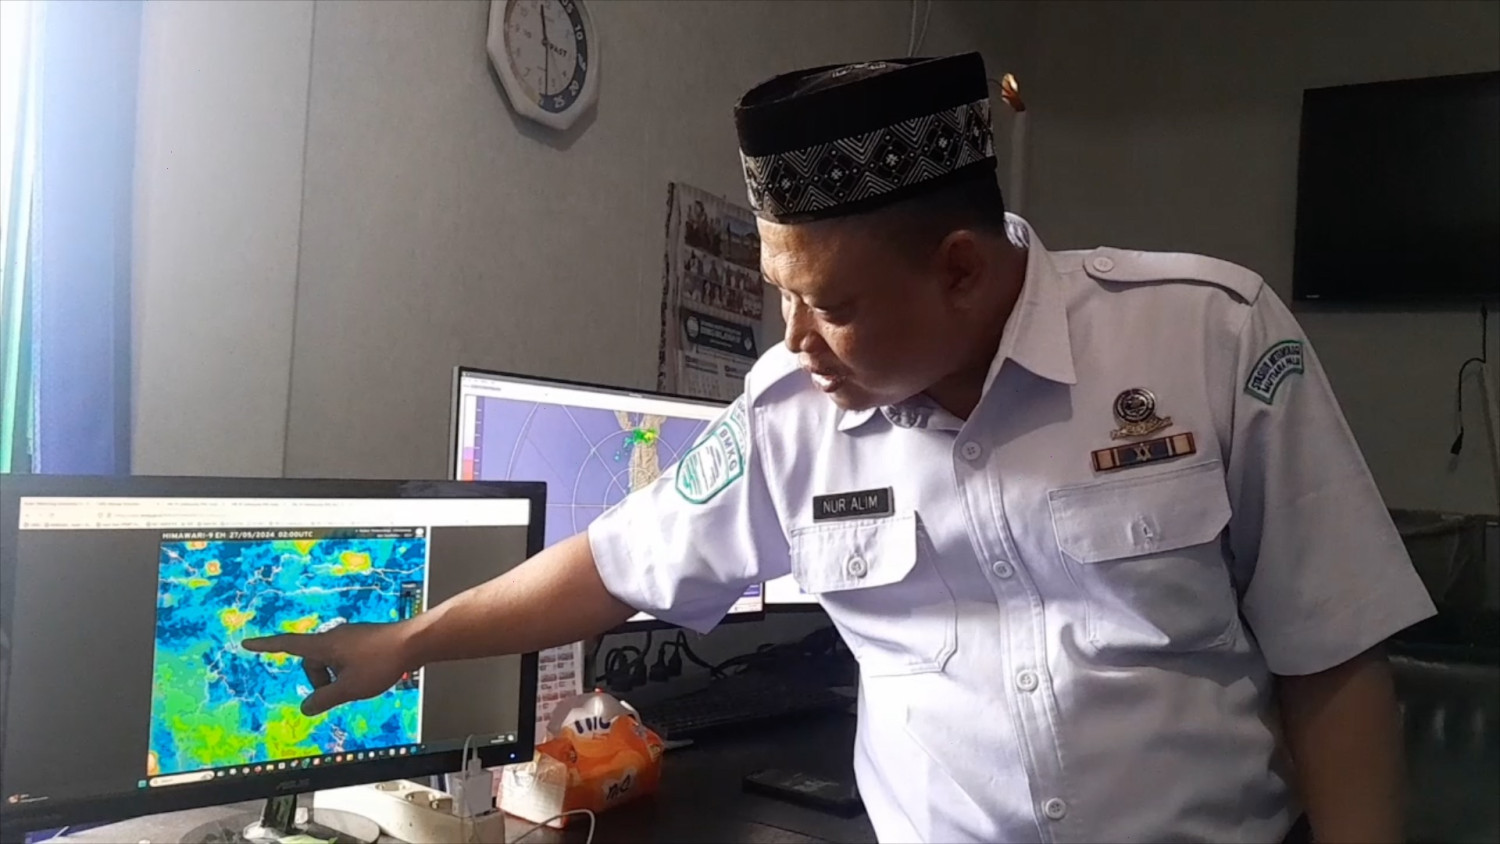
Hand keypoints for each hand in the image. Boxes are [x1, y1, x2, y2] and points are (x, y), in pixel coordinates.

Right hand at [242, 622, 415, 716]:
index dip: (266, 646)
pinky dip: (349, 671)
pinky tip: (368, 675)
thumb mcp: (349, 689)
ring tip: (361, 682)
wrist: (413, 643)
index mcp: (324, 645)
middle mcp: (334, 636)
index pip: (287, 645)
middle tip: (341, 691)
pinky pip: (345, 659)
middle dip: (320, 680)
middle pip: (312, 662)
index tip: (248, 642)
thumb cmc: (381, 662)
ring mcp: (349, 637)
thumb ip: (324, 700)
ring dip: (337, 676)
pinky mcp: (362, 640)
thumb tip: (305, 708)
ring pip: (330, 663)